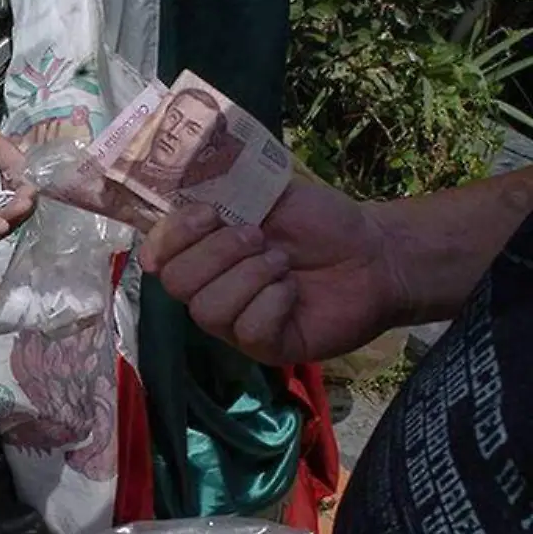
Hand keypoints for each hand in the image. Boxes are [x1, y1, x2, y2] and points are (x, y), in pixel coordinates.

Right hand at [138, 179, 403, 364]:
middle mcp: (210, 289)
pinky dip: (272, 302)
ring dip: (249, 277)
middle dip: (217, 254)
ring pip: (208, 310)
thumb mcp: (267, 191)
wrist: (375, 252)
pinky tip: (293, 291)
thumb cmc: (320, 222)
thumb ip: (221, 189)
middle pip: (176, 283)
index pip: (158, 254)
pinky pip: (247, 330)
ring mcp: (234, 323)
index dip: (171, 237)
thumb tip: (178, 186)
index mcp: (203, 251)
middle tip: (259, 237)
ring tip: (282, 263)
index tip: (208, 215)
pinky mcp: (265, 347)